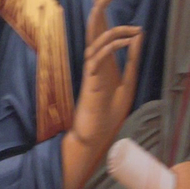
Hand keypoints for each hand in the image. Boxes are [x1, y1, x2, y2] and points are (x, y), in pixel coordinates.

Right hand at [62, 0, 143, 188]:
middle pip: (93, 33)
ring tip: (133, 28)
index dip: (105, 17)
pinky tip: (126, 42)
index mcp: (104, 63)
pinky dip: (111, 48)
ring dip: (113, 31)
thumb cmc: (108, 113)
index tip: (114, 3)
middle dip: (98, 13)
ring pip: (95, 44)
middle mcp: (95, 64)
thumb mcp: (128, 82)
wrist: (96, 135)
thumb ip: (132, 60)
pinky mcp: (90, 83)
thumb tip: (137, 36)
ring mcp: (91, 73)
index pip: (102, 34)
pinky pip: (97, 60)